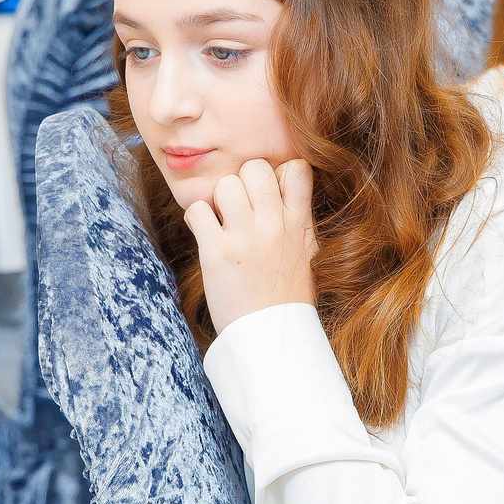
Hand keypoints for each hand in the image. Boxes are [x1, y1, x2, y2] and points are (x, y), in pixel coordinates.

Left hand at [185, 158, 316, 332]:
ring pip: (225, 184)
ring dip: (218, 200)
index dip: (277, 175)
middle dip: (243, 182)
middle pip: (254, 167)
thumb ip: (298, 217)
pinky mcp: (217, 253)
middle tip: (239, 207)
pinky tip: (206, 235)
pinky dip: (197, 219)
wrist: (271, 336)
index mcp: (299, 223)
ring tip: (222, 222)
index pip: (296, 167)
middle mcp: (274, 224)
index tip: (269, 195)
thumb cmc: (288, 295)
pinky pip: (197, 211)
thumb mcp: (307, 252)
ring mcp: (245, 237)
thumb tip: (286, 186)